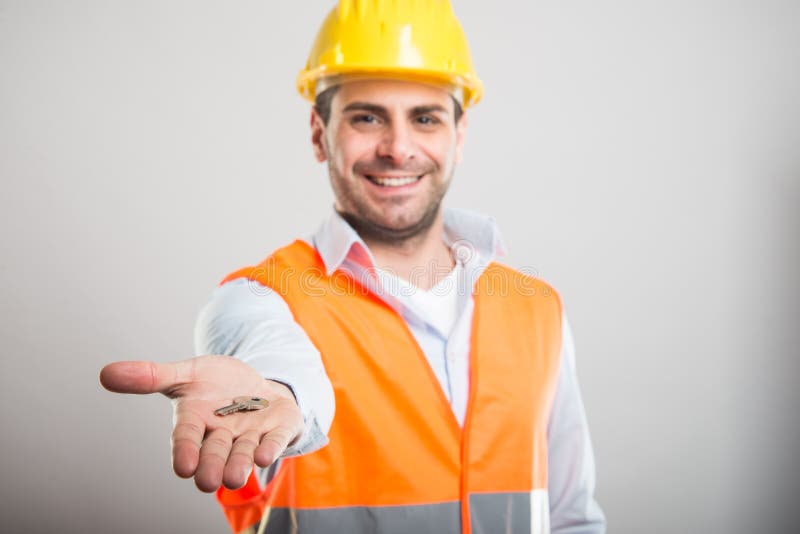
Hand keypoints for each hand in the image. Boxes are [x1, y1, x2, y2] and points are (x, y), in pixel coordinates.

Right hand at [99, 355, 302, 491]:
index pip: (187, 438)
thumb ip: (151, 376)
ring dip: (240, 464)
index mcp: (197, 422)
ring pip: (244, 453)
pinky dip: (271, 448)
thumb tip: (106, 373)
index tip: (183, 467)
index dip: (185, 451)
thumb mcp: (186, 374)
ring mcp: (252, 434)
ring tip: (235, 478)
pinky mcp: (278, 429)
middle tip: (207, 482)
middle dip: (212, 466)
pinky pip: (276, 440)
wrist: (256, 385)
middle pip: (215, 453)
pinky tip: (265, 456)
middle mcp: (223, 435)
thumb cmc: (215, 385)